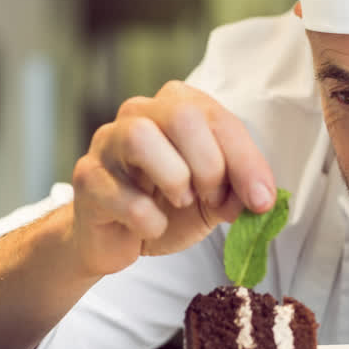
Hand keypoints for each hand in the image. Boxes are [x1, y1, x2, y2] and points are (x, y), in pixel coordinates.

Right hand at [71, 80, 275, 276]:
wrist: (117, 240)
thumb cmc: (168, 207)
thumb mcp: (215, 198)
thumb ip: (239, 191)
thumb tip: (261, 198)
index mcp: (177, 107)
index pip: (218, 118)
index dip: (246, 160)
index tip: (261, 200)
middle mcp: (139, 114)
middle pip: (182, 116)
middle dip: (209, 166)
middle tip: (212, 198)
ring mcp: (107, 142)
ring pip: (140, 137)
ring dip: (174, 179)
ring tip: (180, 203)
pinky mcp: (87, 178)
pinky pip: (121, 194)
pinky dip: (148, 220)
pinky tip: (151, 226)